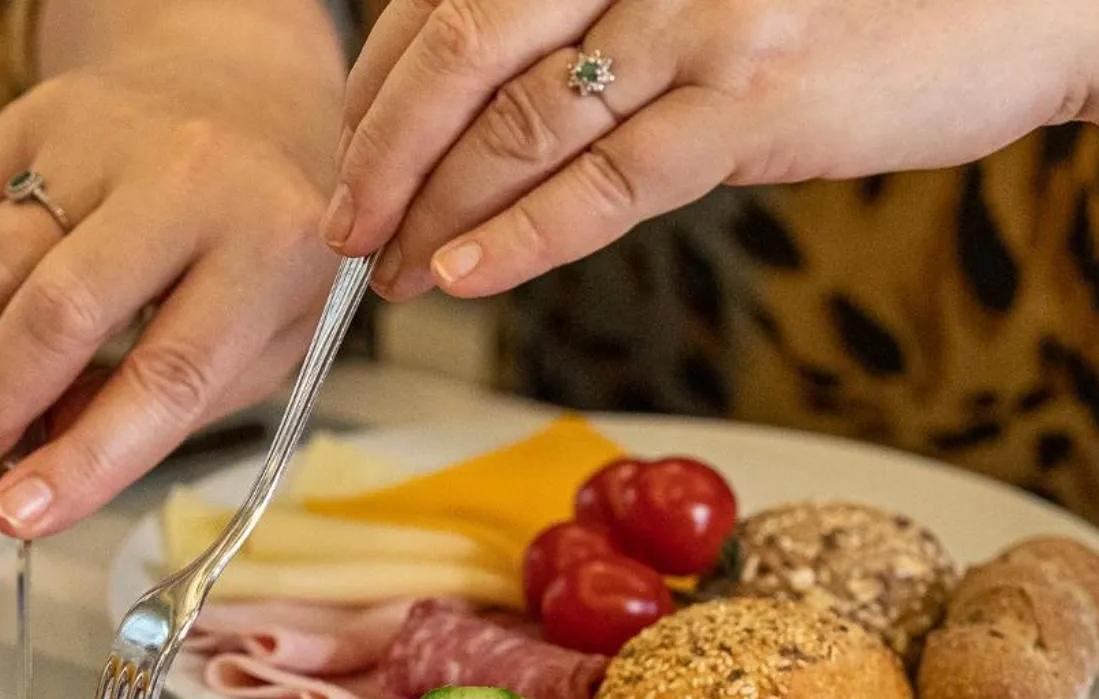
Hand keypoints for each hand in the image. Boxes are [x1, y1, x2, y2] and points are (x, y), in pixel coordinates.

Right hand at [0, 16, 343, 537]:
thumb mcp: (267, 337)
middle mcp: (187, 175)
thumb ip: (175, 408)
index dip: (87, 461)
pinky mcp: (31, 112)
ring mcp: (101, 134)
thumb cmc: (263, 238)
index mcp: (271, 243)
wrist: (243, 92)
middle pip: (56, 312)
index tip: (18, 518)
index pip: (169, 376)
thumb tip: (51, 460)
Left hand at [324, 0, 1092, 300]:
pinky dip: (520, 235)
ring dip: (436, 209)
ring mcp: (696, 17)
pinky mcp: (752, 101)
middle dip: (384, 150)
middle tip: (346, 224)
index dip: (384, 82)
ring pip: (519, 125)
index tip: (354, 150)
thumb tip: (497, 113)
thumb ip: (608, 18)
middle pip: (459, 51)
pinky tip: (467, 274)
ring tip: (394, 270)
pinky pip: (606, 184)